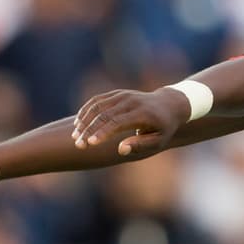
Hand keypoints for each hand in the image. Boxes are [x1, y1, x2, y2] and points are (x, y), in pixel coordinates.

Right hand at [72, 87, 191, 154]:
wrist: (168, 104)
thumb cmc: (163, 128)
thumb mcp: (158, 140)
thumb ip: (140, 145)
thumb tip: (121, 150)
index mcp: (142, 114)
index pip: (117, 122)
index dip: (102, 132)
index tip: (89, 143)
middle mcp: (131, 101)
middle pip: (104, 114)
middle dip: (89, 130)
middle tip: (78, 145)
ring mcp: (123, 95)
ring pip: (97, 106)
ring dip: (84, 120)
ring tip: (75, 135)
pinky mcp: (118, 93)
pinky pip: (98, 100)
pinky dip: (86, 110)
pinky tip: (78, 123)